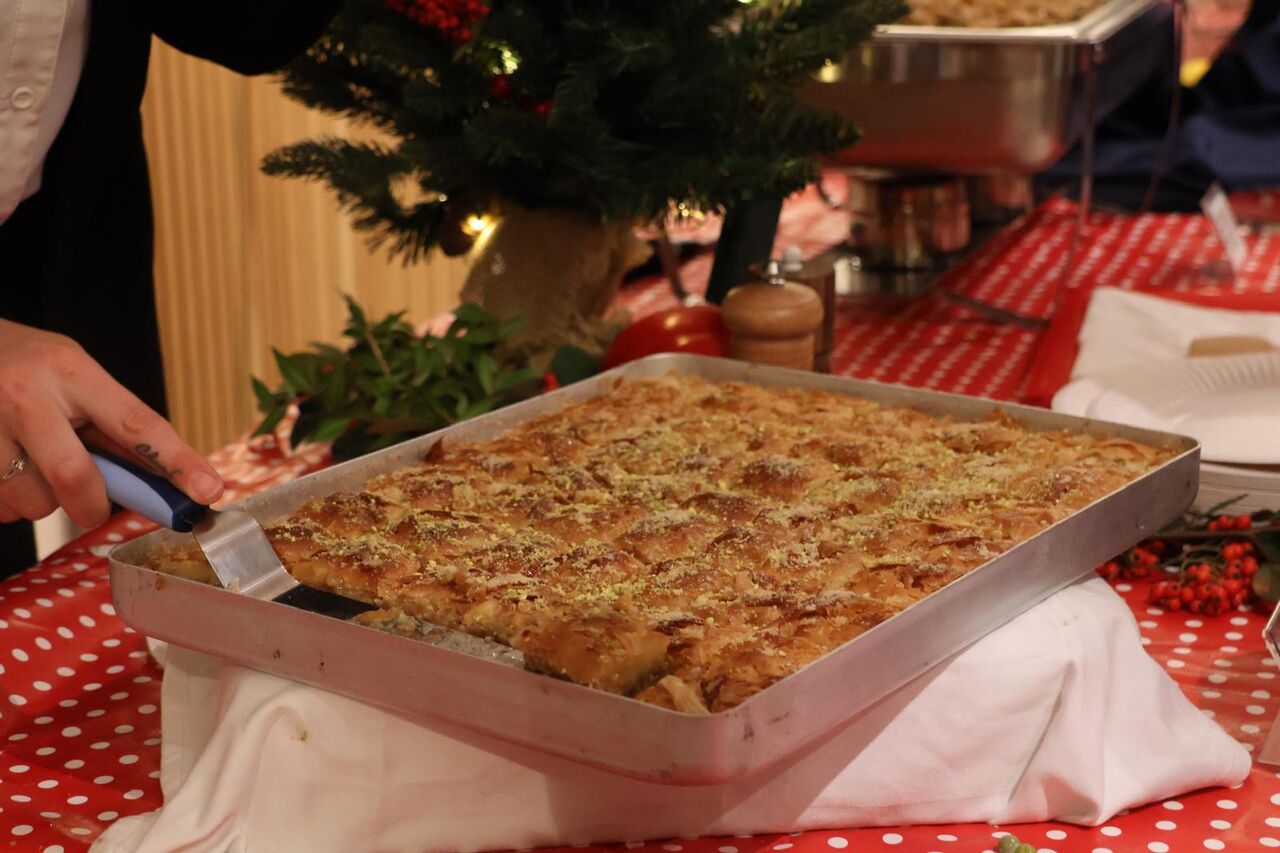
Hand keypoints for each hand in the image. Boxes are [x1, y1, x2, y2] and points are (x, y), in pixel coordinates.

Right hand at [0, 319, 223, 528]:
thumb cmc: (26, 365)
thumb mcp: (73, 375)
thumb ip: (111, 422)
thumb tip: (163, 477)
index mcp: (72, 372)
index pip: (137, 423)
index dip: (178, 462)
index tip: (208, 490)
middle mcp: (28, 394)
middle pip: (76, 477)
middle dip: (91, 507)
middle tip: (93, 510)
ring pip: (32, 500)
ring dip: (41, 503)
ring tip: (32, 469)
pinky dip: (10, 502)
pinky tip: (6, 470)